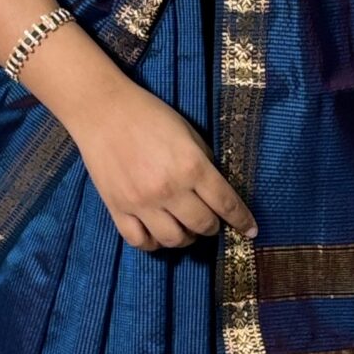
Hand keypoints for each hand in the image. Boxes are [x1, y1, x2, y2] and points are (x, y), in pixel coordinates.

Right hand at [67, 82, 256, 252]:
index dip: (241, 220)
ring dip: (186, 238)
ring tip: (185, 229)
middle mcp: (169, 189)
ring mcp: (141, 202)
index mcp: (191, 166)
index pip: (225, 203)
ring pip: (174, 240)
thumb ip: (204, 161)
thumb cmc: (149, 115)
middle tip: (210, 221)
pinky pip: (140, 241)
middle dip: (212, 227)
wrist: (103, 110)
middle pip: (202, 225)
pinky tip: (157, 234)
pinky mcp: (118, 208)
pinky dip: (153, 244)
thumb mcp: (187, 132)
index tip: (251, 230)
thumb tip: (217, 188)